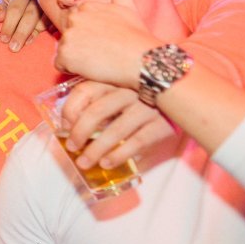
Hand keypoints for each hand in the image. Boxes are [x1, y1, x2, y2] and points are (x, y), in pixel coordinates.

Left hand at [0, 0, 47, 51]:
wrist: (30, 6)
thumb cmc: (13, 7)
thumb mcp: (3, 5)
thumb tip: (0, 17)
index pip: (15, 9)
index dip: (9, 25)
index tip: (3, 39)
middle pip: (29, 15)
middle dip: (20, 33)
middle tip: (13, 48)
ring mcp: (48, 6)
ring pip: (41, 20)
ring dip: (31, 34)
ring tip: (23, 45)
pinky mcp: (56, 15)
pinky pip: (50, 24)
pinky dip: (42, 33)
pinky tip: (32, 40)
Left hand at [54, 0, 159, 87]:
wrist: (141, 59)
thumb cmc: (136, 36)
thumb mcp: (129, 8)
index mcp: (85, 7)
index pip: (75, 22)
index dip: (87, 34)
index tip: (102, 40)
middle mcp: (74, 18)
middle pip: (67, 36)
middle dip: (79, 45)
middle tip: (101, 51)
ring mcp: (68, 36)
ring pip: (63, 50)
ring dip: (76, 57)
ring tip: (98, 59)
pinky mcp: (65, 54)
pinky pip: (60, 64)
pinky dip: (72, 69)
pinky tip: (90, 67)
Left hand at [59, 82, 174, 169]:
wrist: (180, 96)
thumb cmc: (136, 97)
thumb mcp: (113, 92)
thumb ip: (91, 101)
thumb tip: (65, 126)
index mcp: (113, 80)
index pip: (85, 90)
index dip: (70, 110)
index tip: (64, 129)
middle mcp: (129, 90)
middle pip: (97, 111)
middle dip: (80, 133)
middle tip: (72, 148)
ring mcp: (147, 107)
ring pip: (115, 130)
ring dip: (96, 150)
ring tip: (84, 163)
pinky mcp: (162, 124)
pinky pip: (137, 142)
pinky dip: (119, 155)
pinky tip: (107, 163)